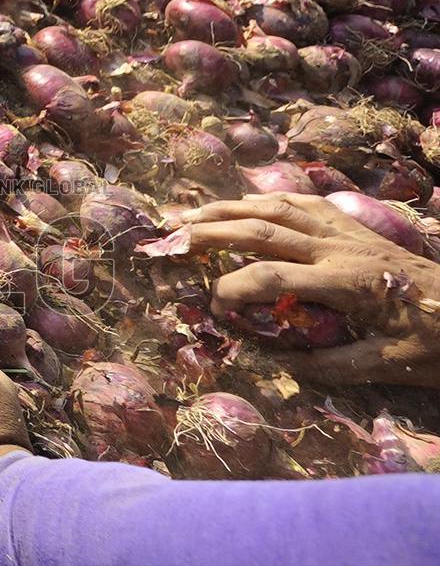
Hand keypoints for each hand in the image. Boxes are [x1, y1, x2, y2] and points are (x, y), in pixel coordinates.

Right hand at [182, 192, 439, 386]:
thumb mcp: (391, 365)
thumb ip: (333, 366)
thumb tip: (280, 363)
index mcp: (346, 282)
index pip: (271, 276)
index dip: (233, 289)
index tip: (215, 309)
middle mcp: (340, 248)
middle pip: (263, 230)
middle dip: (214, 231)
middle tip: (174, 236)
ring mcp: (349, 231)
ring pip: (279, 208)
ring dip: (232, 208)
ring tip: (195, 213)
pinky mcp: (357, 227)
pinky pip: (306, 203)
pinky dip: (270, 200)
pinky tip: (249, 203)